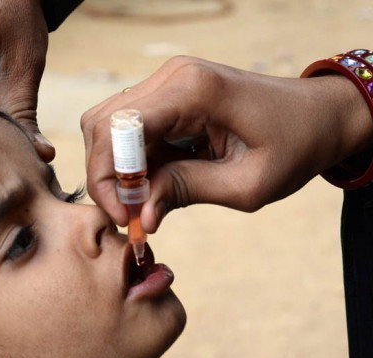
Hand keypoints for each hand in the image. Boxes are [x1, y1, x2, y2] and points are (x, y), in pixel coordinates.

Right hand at [81, 57, 372, 232]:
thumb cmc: (293, 147)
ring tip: (144, 202)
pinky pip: (129, 130)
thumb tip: (140, 215)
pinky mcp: (168, 96)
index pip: (118, 129)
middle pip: (102, 125)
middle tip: (131, 214)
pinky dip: (130, 163)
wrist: (318, 117)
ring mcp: (168, 83)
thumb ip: (186, 192)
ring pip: (108, 127)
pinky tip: (154, 185)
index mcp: (193, 90)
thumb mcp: (246, 184)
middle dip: (106, 176)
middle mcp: (172, 77)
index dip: (108, 178)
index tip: (127, 216)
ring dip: (116, 170)